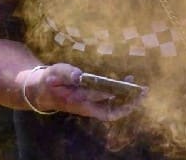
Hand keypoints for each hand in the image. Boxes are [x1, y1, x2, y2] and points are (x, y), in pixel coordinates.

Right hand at [25, 63, 143, 120]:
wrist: (42, 91)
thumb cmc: (49, 80)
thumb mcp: (54, 73)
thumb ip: (67, 74)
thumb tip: (80, 75)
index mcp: (77, 100)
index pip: (99, 98)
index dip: (115, 93)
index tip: (128, 84)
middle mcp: (86, 106)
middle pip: (111, 110)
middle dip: (128, 103)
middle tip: (143, 90)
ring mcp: (90, 106)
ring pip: (113, 109)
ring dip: (128, 101)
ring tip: (141, 88)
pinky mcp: (91, 103)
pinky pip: (110, 105)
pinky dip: (121, 97)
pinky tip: (129, 85)